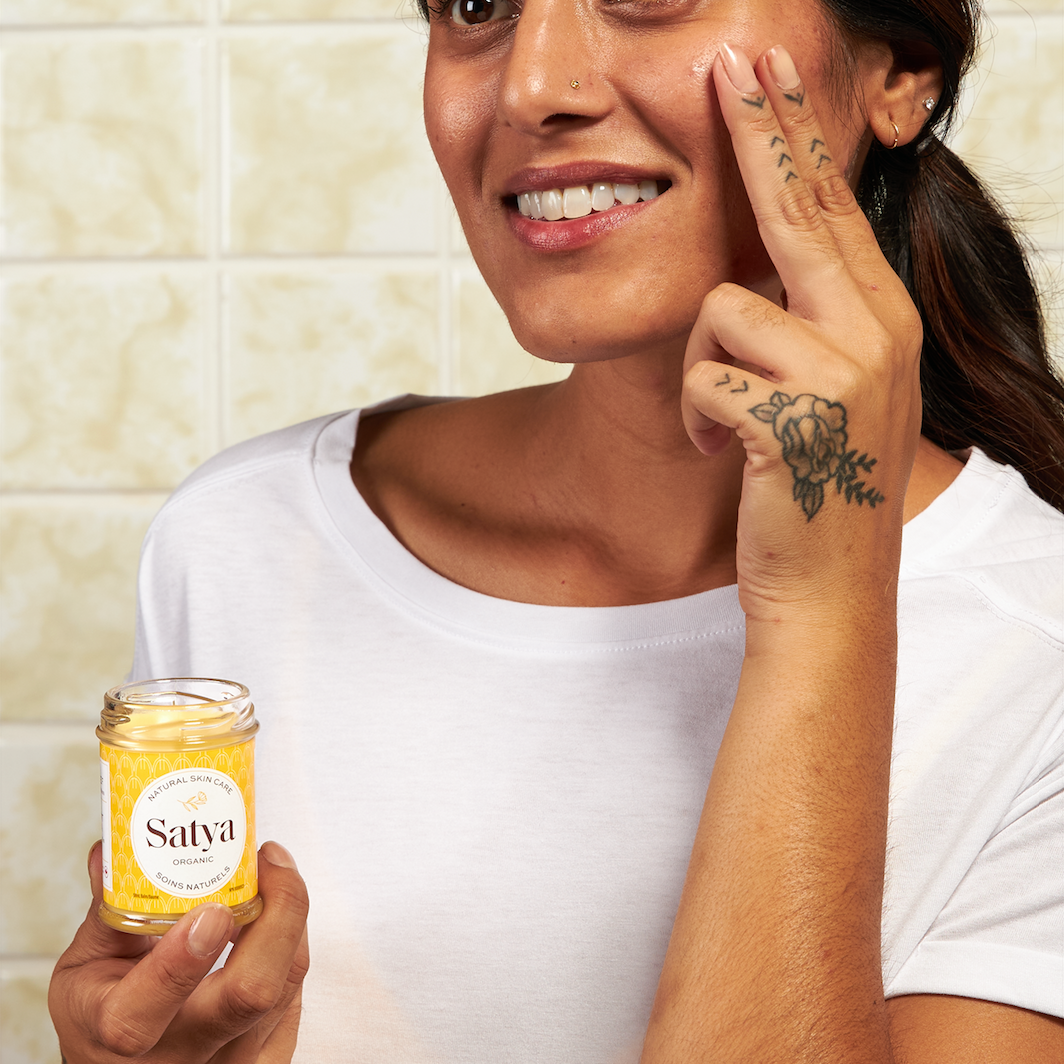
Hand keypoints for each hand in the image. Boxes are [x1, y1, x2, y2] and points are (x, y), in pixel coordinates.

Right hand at [49, 840, 308, 1063]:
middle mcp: (177, 1055)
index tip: (212, 908)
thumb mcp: (86, 965)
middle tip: (268, 862)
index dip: (182, 962)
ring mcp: (225, 1062)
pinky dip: (295, 948)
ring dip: (291, 918)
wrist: (123, 1060)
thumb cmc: (104, 1012)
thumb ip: (107, 904)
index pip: (142, 1015)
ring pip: (284, 989)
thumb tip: (111, 850)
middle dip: (276, 916)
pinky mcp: (264, 1058)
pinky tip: (280, 917)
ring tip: (276, 872)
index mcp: (118, 1032)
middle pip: (248, 995)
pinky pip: (297, 1000)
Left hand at [681, 43, 921, 627]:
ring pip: (721, 309)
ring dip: (703, 373)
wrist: (829, 590)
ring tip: (728, 425)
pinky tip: (726, 455)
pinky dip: (697, 419)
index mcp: (882, 321)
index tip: (765, 73)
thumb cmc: (814, 490)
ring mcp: (843, 372)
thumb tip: (752, 270)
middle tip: (732, 61)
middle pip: (797, 210)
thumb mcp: (824, 394)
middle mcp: (877, 331)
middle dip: (758, 130)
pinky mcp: (796, 417)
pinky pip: (704, 379)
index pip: (830, 210)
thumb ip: (804, 325)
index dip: (793, 137)